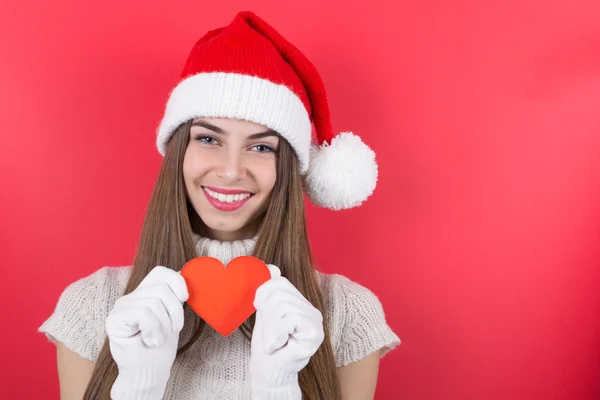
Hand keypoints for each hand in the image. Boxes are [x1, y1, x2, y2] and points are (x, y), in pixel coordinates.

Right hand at [105, 266, 188, 399]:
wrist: (150, 371)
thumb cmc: (162, 346)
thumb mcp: (173, 316)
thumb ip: (175, 297)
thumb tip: (188, 276)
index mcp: (145, 293)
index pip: (160, 272)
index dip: (176, 281)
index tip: (185, 298)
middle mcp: (130, 297)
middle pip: (161, 289)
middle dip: (175, 311)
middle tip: (173, 329)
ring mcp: (120, 307)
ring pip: (153, 303)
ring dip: (164, 325)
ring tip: (159, 338)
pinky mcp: (113, 320)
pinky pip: (142, 314)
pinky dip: (153, 330)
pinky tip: (150, 341)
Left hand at [250, 265, 324, 398]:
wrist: (269, 372)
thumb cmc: (267, 345)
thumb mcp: (265, 312)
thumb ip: (269, 291)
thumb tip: (272, 266)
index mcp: (301, 303)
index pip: (280, 282)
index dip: (263, 295)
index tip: (260, 312)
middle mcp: (312, 310)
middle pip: (280, 294)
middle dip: (266, 314)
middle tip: (269, 333)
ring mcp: (316, 322)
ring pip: (282, 306)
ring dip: (270, 327)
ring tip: (274, 341)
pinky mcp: (315, 334)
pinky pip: (288, 319)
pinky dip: (276, 334)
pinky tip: (279, 345)